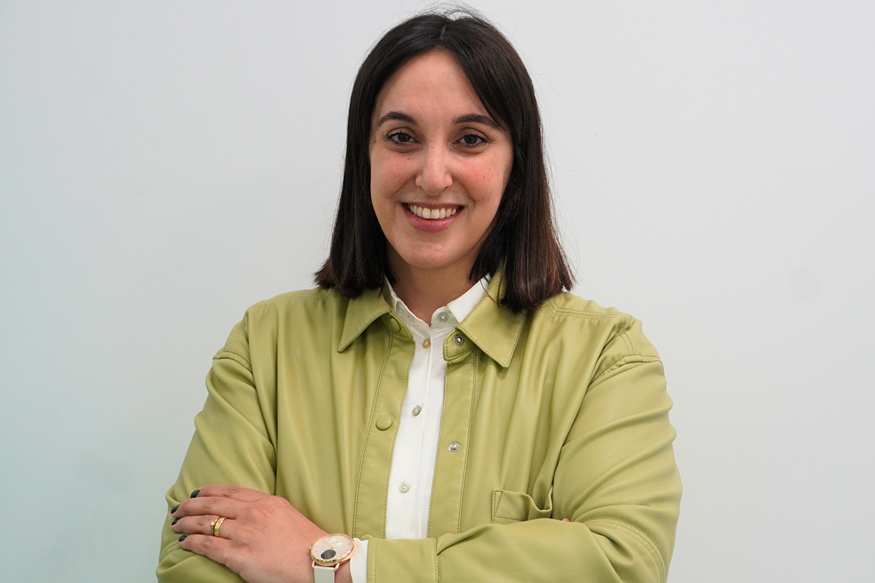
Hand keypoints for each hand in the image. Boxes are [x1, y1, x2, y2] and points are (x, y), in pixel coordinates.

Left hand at [170, 485, 350, 582]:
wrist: (319, 562)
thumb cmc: (308, 544)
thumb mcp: (288, 514)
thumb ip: (267, 510)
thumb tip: (250, 511)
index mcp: (266, 502)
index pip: (229, 491)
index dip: (208, 491)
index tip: (197, 494)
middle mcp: (254, 514)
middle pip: (212, 504)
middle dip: (191, 506)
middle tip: (178, 508)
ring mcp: (246, 534)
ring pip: (206, 523)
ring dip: (186, 523)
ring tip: (176, 525)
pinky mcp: (240, 556)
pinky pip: (208, 546)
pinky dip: (192, 542)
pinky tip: (184, 542)